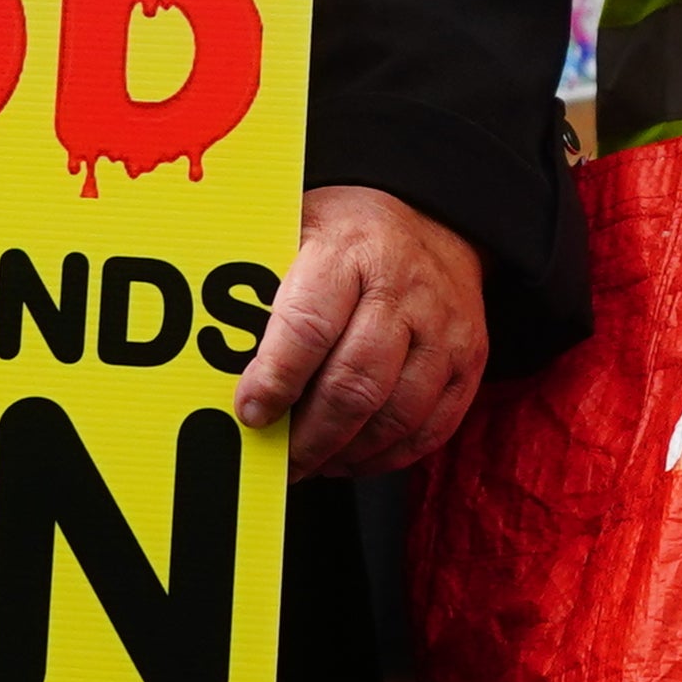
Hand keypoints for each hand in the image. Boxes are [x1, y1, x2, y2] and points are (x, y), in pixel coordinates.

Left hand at [236, 184, 489, 478]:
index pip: (308, 327)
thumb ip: (261, 283)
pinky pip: (430, 427)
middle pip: (354, 384)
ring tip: (312, 462)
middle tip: (279, 458)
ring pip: (394, 415)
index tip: (250, 412)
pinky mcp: (469, 360)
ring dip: (345, 453)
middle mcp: (404, 290)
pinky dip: (387, 456)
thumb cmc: (350, 235)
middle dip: (308, 436)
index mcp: (350, 251)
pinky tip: (354, 457)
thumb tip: (211, 348)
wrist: (432, 219)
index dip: (276, 381)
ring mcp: (444, 328)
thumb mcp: (297, 230)